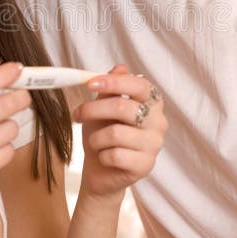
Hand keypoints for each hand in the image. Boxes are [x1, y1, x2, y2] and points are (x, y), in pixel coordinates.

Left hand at [73, 64, 166, 200]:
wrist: (100, 170)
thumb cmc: (103, 134)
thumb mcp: (103, 107)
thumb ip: (112, 88)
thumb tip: (120, 67)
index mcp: (152, 103)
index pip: (139, 85)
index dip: (114, 82)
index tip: (89, 83)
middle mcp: (159, 122)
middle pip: (123, 107)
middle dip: (94, 110)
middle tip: (78, 114)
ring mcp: (154, 145)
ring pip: (115, 133)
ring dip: (96, 137)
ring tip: (94, 141)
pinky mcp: (145, 165)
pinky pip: (115, 155)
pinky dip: (101, 155)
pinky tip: (104, 157)